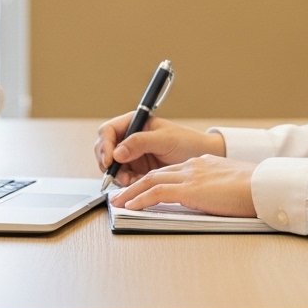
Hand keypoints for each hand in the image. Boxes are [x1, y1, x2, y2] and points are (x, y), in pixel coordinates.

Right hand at [95, 114, 225, 185]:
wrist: (202, 159)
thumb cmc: (187, 142)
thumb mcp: (165, 139)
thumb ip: (140, 142)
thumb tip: (117, 152)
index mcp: (135, 123)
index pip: (108, 131)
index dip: (106, 144)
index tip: (111, 158)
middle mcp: (130, 139)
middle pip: (105, 149)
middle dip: (108, 162)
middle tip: (116, 173)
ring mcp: (133, 156)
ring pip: (112, 167)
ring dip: (117, 175)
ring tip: (129, 181)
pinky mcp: (138, 171)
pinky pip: (124, 178)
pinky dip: (126, 183)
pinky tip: (136, 184)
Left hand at [109, 155, 258, 217]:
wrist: (262, 185)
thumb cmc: (253, 188)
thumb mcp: (231, 182)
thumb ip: (216, 185)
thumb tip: (213, 196)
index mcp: (201, 164)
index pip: (170, 171)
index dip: (153, 180)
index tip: (142, 187)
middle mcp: (192, 166)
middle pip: (156, 173)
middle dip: (136, 184)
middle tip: (121, 195)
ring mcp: (189, 176)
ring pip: (151, 181)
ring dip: (131, 193)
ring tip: (118, 203)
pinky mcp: (189, 190)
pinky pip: (157, 193)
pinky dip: (141, 199)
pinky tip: (131, 207)